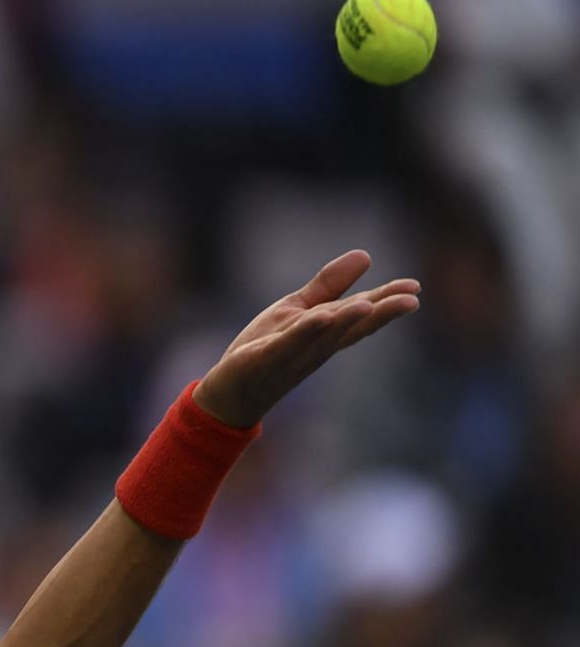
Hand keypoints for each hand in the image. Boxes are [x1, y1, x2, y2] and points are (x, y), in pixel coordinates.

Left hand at [192, 250, 419, 427]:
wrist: (231, 391)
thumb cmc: (267, 349)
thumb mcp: (299, 310)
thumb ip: (329, 285)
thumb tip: (366, 255)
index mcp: (327, 333)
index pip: (360, 314)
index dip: (387, 302)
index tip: (415, 289)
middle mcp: (316, 346)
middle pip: (350, 327)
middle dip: (380, 314)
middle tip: (411, 300)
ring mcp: (291, 354)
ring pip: (323, 336)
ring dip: (346, 321)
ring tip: (369, 305)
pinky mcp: (264, 359)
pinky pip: (287, 345)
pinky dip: (304, 333)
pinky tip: (320, 318)